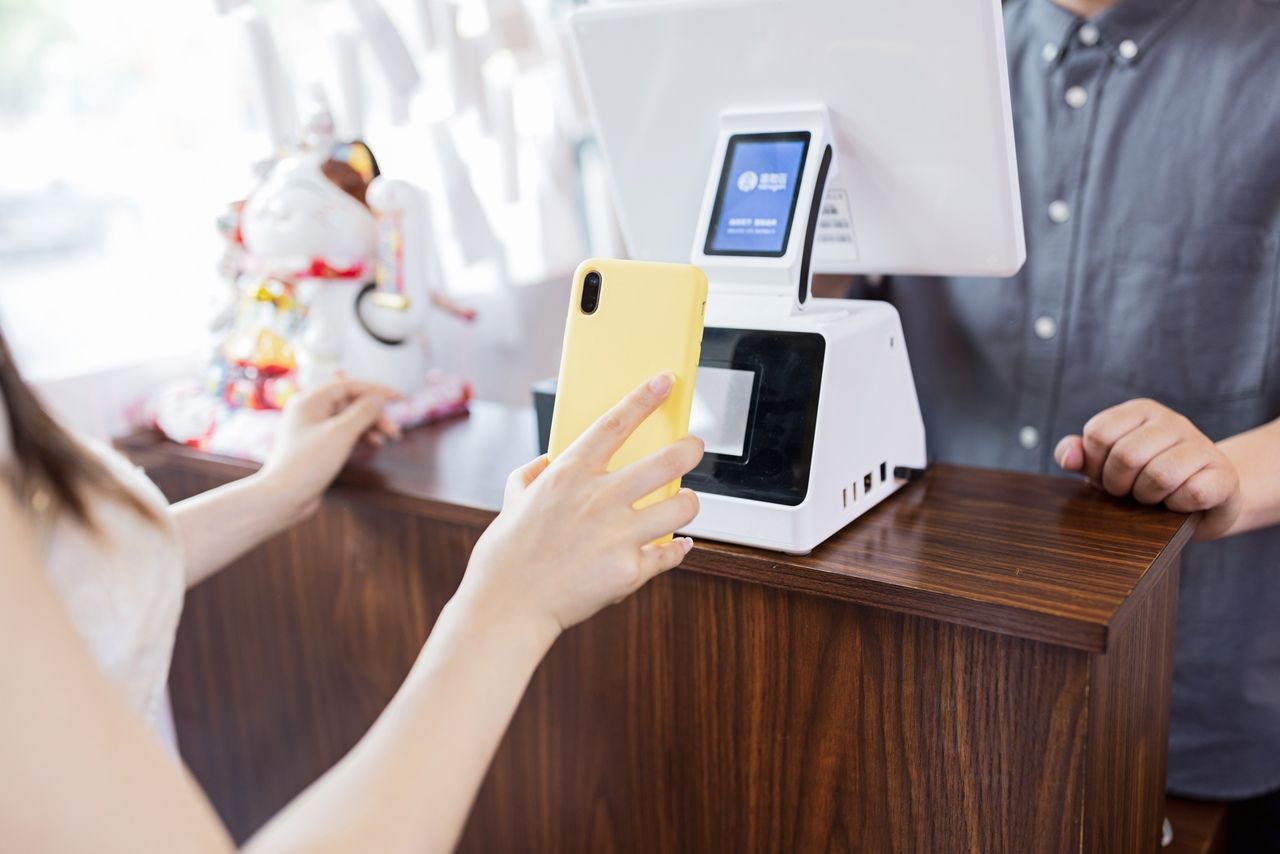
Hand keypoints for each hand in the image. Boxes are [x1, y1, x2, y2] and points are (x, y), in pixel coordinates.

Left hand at [258, 378, 401, 517]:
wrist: (283, 498)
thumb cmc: (308, 463)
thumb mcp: (341, 434)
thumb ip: (363, 412)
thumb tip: (379, 400)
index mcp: (310, 401)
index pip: (348, 385)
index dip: (376, 390)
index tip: (400, 398)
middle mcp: (310, 411)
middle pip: (351, 402)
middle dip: (376, 413)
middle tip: (395, 429)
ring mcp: (314, 429)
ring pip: (350, 419)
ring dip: (372, 425)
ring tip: (389, 438)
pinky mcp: (318, 446)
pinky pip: (345, 433)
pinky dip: (362, 436)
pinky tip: (374, 444)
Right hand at [458, 372, 704, 641]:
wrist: (507, 606)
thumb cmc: (507, 555)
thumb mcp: (513, 501)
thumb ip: (530, 475)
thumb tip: (545, 463)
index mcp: (569, 475)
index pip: (615, 423)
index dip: (644, 399)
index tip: (664, 381)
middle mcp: (599, 499)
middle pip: (667, 462)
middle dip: (690, 449)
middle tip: (694, 447)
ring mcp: (617, 535)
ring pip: (683, 508)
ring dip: (689, 503)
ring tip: (685, 503)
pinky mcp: (629, 572)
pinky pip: (670, 553)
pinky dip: (678, 549)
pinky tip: (679, 544)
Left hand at [1054, 398, 1241, 539]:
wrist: (1201, 498)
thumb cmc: (1144, 478)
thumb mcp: (1106, 465)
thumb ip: (1080, 457)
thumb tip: (1068, 459)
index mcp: (1140, 411)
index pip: (1098, 434)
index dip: (1095, 465)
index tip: (1107, 476)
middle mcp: (1173, 421)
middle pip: (1126, 456)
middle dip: (1119, 485)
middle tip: (1130, 492)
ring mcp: (1202, 445)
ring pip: (1159, 475)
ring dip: (1148, 498)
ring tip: (1154, 498)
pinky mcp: (1223, 474)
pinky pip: (1191, 493)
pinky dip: (1178, 507)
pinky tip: (1179, 504)